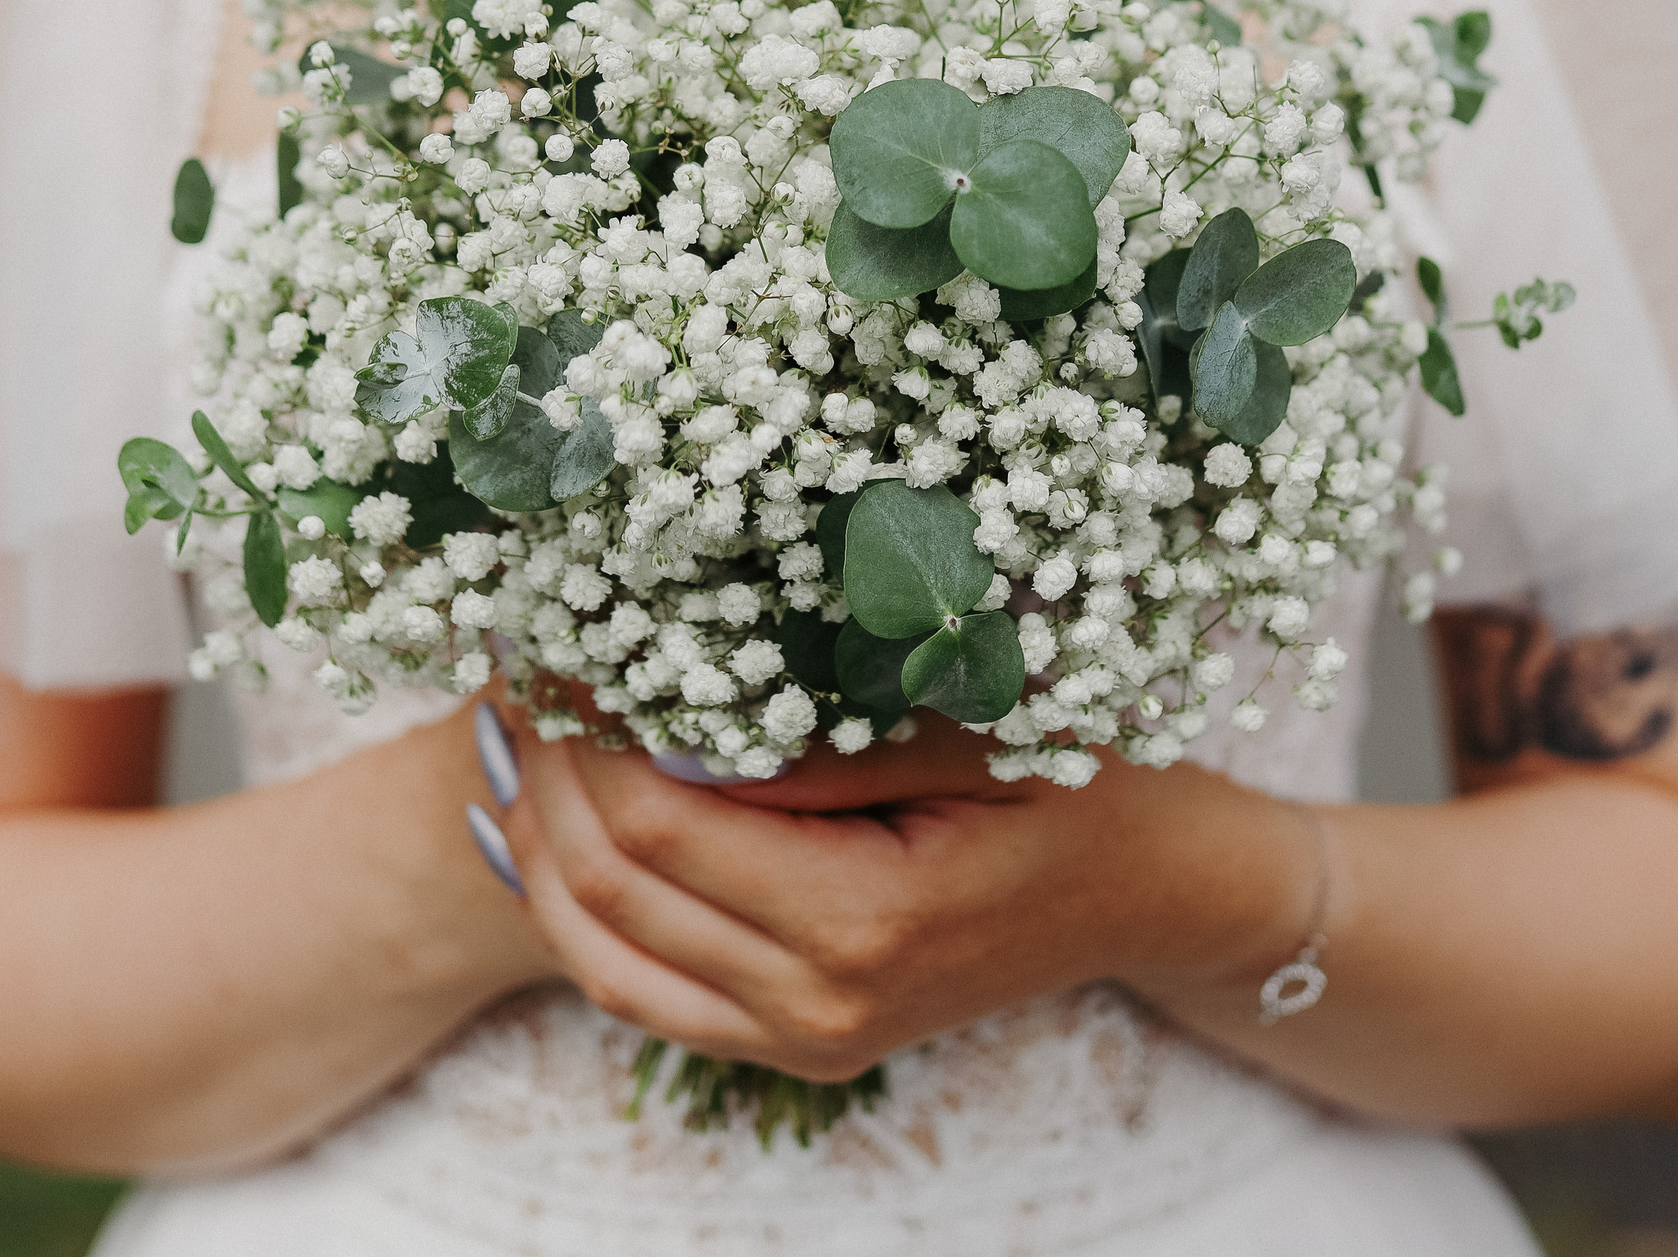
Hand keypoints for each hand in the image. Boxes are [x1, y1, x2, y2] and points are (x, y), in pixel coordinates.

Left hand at [487, 692, 1305, 1081]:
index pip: (658, 826)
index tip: (559, 635)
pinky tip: (553, 823)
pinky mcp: (797, 1043)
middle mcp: (821, 1005)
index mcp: (867, 922)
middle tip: (520, 663)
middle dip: (547, 770)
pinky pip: (641, 990)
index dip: (588, 729)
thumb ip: (827, 733)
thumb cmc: (1086, 784)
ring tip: (517, 730)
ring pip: (600, 953)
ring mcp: (805, 1039)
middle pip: (609, 889)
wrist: (1159, 896)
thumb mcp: (978, 726)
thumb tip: (668, 706)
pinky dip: (577, 910)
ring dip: (540, 841)